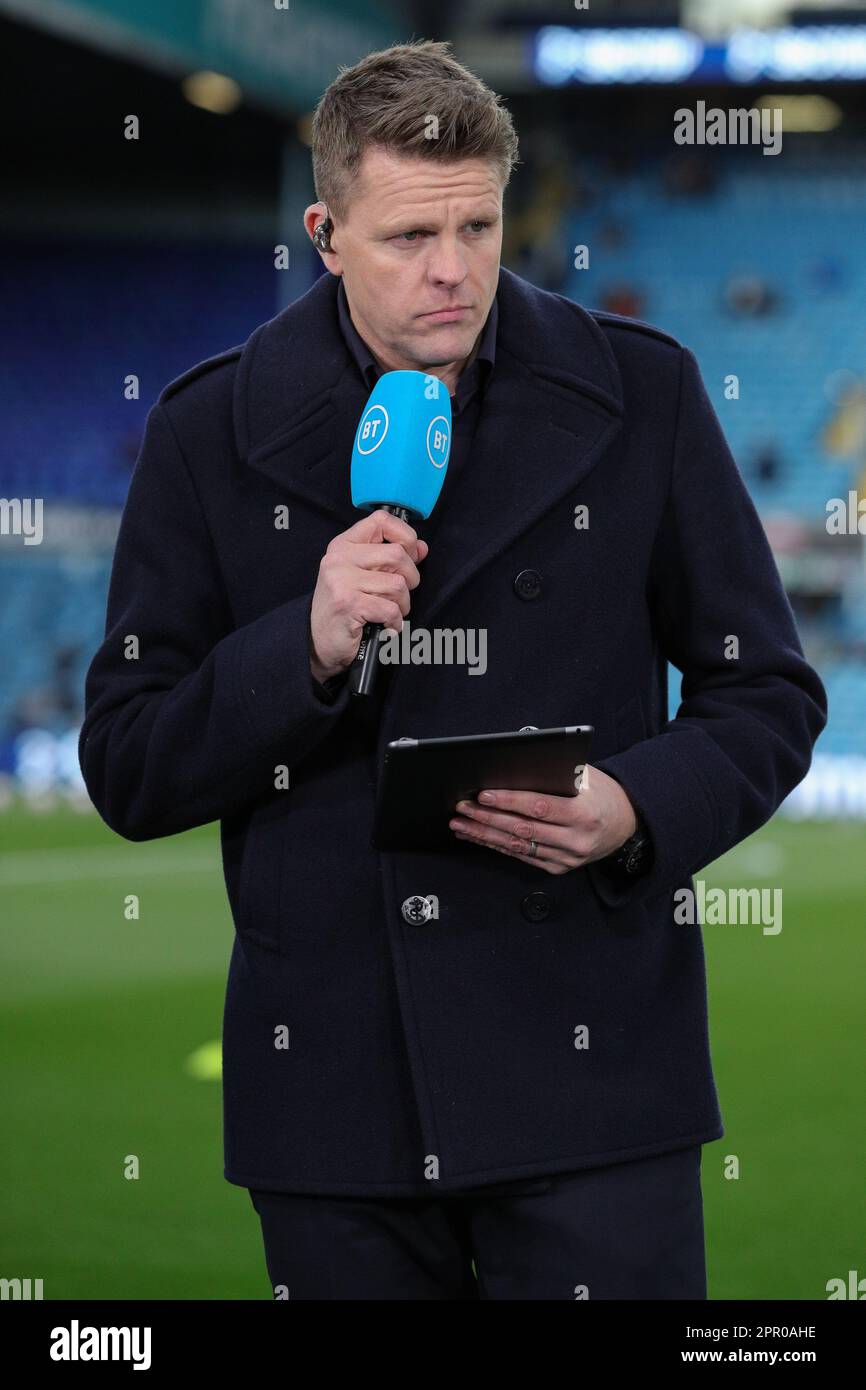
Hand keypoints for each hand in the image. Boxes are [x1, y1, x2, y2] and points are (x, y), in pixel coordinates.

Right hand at [309, 509, 428, 681]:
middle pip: (397, 554)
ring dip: (402, 604)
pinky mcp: (348, 604)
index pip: (382, 521)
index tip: (408, 556)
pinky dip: (395, 622)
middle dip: (410, 578)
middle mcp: (339, 558)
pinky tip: (386, 625)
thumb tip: (421, 548)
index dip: (405, 536)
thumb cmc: (344, 608)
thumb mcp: (363, 575)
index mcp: (343, 545)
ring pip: (398, 584)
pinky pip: (390, 609)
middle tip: (399, 594)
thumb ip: (390, 558)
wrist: (317, 642)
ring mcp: (341, 580)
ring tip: (390, 612)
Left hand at [448, 766, 637, 874]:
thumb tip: (514, 766)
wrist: (625, 824)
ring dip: (485, 835)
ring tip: (461, 824)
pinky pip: (522, 857)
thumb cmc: (602, 794)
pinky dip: (498, 846)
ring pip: (518, 847)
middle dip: (488, 818)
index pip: (540, 807)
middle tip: (462, 808)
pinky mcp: (558, 868)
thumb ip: (556, 773)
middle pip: (523, 829)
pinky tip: (479, 837)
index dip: (509, 801)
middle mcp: (576, 840)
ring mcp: (567, 858)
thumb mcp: (587, 777)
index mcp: (584, 814)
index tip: (483, 795)